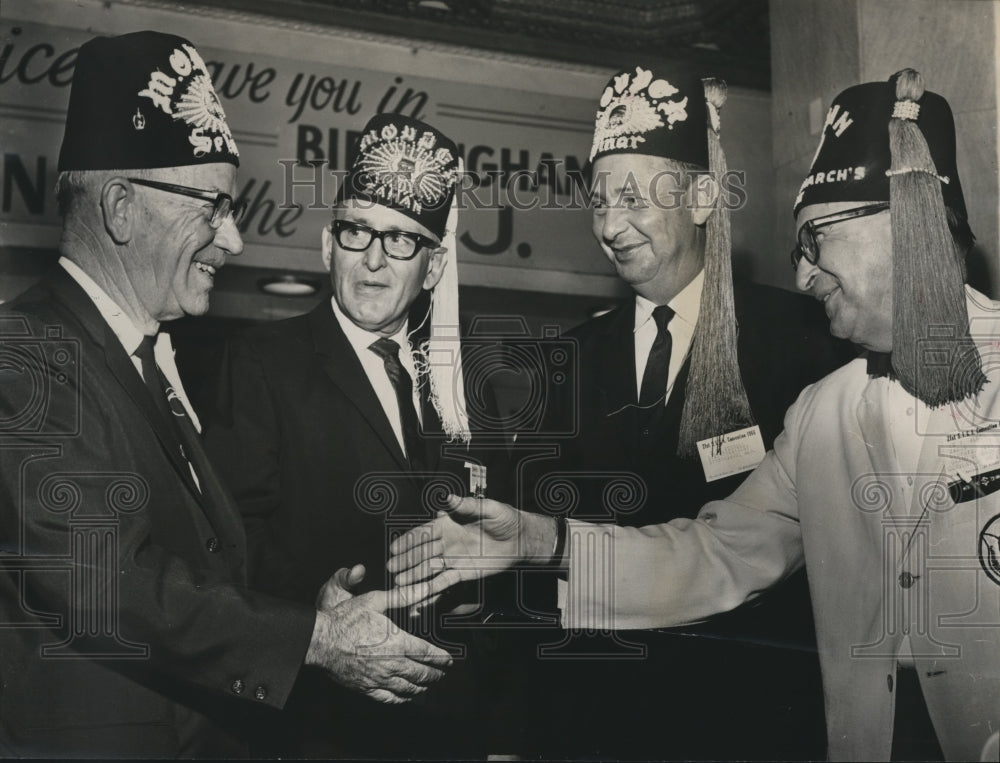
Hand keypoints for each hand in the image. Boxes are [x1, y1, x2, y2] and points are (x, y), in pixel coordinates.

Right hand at [306, 572, 451, 703]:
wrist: (319, 640)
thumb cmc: (346, 619)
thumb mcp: (376, 600)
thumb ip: (403, 596)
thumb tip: (425, 588)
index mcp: (397, 642)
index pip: (427, 653)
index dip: (441, 657)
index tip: (449, 659)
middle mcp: (391, 664)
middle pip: (421, 674)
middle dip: (435, 674)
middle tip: (443, 672)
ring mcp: (379, 679)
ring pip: (408, 688)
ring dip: (422, 686)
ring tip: (429, 683)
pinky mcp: (366, 688)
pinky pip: (389, 698)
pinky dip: (402, 698)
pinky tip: (406, 695)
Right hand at [386, 494, 556, 589]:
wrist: (520, 539)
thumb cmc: (505, 519)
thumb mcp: (489, 508)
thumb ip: (467, 505)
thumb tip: (448, 496)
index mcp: (449, 524)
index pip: (424, 532)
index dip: (409, 540)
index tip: (394, 547)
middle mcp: (447, 542)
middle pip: (422, 552)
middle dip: (406, 560)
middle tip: (391, 567)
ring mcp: (453, 558)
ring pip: (429, 568)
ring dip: (414, 575)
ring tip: (399, 583)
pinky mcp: (462, 573)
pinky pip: (444, 581)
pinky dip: (431, 588)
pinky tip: (419, 594)